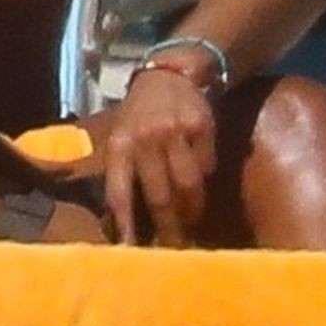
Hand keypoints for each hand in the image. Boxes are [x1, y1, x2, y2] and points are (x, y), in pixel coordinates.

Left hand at [103, 69, 217, 246]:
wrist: (170, 74)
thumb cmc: (139, 114)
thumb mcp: (120, 136)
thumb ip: (123, 172)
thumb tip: (124, 225)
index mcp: (119, 145)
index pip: (119, 193)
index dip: (125, 226)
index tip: (130, 252)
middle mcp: (145, 139)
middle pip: (159, 196)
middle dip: (168, 228)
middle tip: (175, 247)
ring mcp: (174, 132)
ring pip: (187, 186)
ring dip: (191, 210)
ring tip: (192, 222)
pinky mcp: (201, 127)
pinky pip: (207, 166)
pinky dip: (205, 178)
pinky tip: (201, 179)